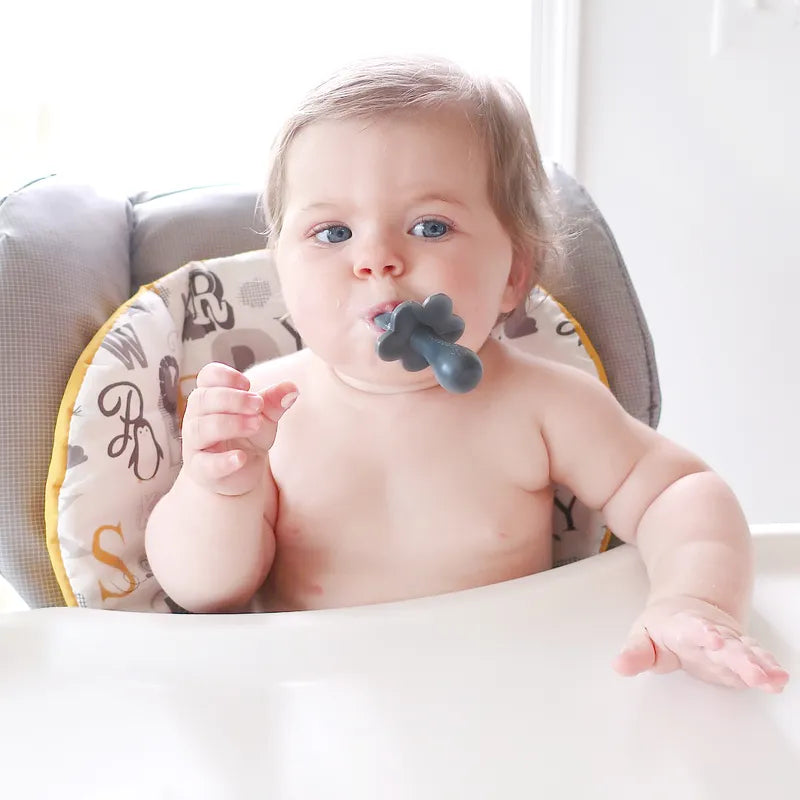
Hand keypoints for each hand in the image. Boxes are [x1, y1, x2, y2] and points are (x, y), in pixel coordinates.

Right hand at [181, 362, 297, 496]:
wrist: (241, 473)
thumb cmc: (247, 437)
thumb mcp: (264, 417)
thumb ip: (274, 402)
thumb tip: (292, 387)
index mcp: (210, 397)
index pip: (207, 376)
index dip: (225, 376)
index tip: (247, 385)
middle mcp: (196, 417)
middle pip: (202, 399)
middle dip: (233, 399)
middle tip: (258, 404)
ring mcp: (195, 444)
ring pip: (201, 429)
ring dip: (230, 424)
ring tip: (256, 424)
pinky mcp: (200, 469)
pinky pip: (206, 464)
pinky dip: (223, 461)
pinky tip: (241, 458)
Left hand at [613, 595, 789, 692]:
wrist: (688, 609)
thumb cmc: (663, 627)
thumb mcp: (641, 636)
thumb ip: (634, 653)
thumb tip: (619, 667)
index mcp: (683, 627)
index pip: (693, 629)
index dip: (703, 633)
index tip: (713, 638)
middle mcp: (710, 634)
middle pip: (727, 645)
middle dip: (741, 659)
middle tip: (754, 672)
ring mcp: (728, 644)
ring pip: (746, 652)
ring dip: (760, 665)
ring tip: (775, 679)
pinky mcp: (741, 654)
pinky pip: (757, 659)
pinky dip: (768, 668)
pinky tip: (779, 679)